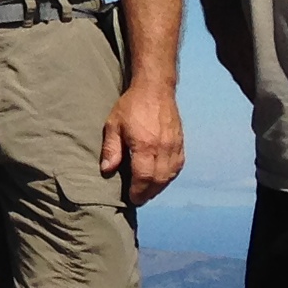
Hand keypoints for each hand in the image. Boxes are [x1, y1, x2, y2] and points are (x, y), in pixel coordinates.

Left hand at [100, 81, 184, 207]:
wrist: (155, 88)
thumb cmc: (131, 105)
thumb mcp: (114, 125)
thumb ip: (111, 149)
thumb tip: (107, 170)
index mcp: (145, 146)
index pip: (144, 178)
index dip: (138, 191)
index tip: (131, 199)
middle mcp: (163, 148)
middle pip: (158, 181)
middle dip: (148, 193)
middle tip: (139, 199)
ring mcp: (174, 146)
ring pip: (169, 175)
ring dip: (159, 187)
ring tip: (148, 192)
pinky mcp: (180, 142)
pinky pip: (177, 166)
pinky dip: (169, 176)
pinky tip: (161, 178)